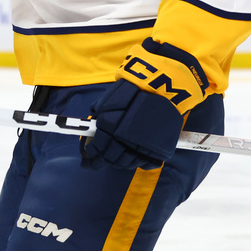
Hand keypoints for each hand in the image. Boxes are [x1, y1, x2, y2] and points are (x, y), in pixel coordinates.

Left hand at [83, 38, 209, 170]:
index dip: (91, 153)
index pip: (97, 148)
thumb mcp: (109, 99)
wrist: (163, 87)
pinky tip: (132, 159)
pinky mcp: (158, 150)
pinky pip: (144, 164)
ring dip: (118, 163)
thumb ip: (100, 113)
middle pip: (110, 158)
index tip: (88, 155)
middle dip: (100, 161)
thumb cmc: (134, 89)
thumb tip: (92, 124)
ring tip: (114, 160)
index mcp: (110, 127)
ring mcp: (142, 147)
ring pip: (126, 163)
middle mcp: (124, 140)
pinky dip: (137, 163)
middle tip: (96, 162)